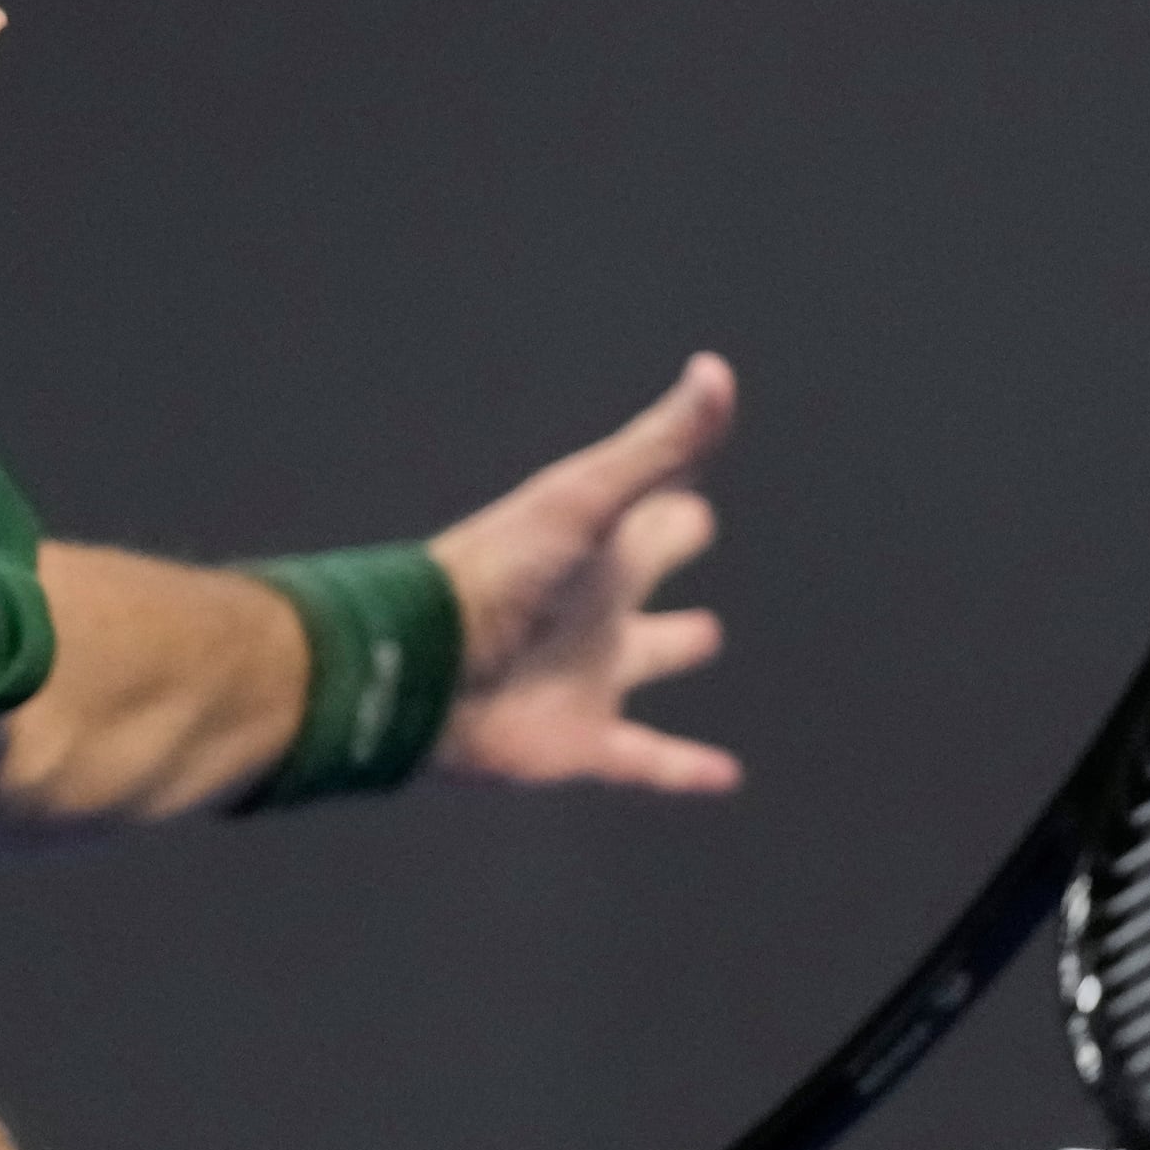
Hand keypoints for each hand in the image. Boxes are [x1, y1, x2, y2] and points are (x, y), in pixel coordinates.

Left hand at [427, 353, 740, 794]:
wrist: (425, 668)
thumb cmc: (500, 573)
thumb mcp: (587, 501)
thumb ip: (659, 446)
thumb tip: (716, 372)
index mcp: (598, 546)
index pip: (650, 499)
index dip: (675, 476)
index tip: (696, 456)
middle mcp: (594, 603)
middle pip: (644, 566)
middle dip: (669, 545)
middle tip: (694, 525)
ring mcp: (588, 672)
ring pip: (645, 654)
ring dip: (675, 645)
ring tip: (706, 636)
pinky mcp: (583, 740)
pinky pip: (647, 759)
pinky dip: (686, 769)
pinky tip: (725, 777)